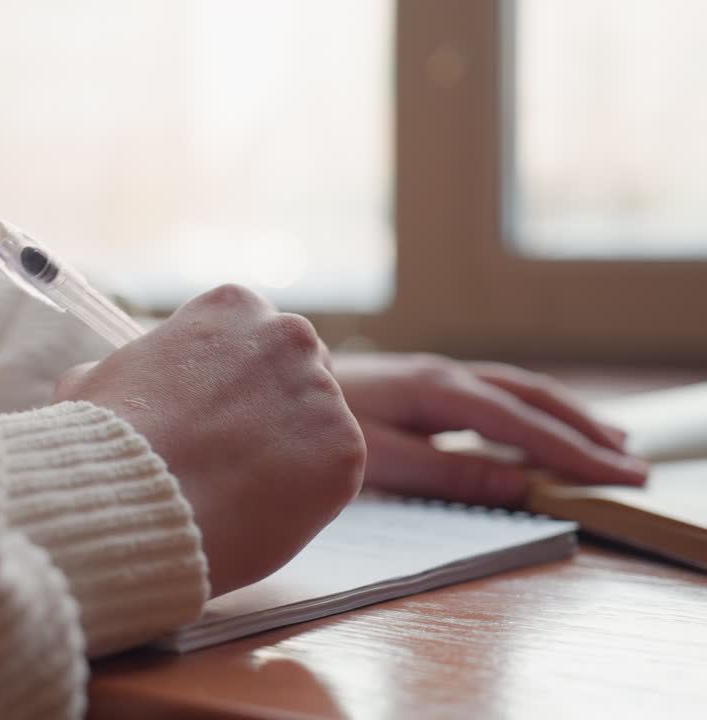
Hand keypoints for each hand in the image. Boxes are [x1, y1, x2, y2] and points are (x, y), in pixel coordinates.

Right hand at [53, 285, 364, 595]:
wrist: (133, 504)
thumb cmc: (104, 443)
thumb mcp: (95, 380)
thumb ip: (134, 370)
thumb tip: (130, 378)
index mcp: (232, 308)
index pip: (251, 339)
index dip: (229, 384)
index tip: (208, 416)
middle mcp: (288, 336)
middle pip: (297, 373)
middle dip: (270, 411)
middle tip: (229, 456)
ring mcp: (323, 392)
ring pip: (318, 426)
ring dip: (289, 454)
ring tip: (234, 491)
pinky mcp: (347, 450)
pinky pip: (332, 473)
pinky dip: (304, 496)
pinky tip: (255, 509)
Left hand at [332, 353, 647, 506]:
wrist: (271, 382)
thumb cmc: (317, 421)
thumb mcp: (379, 458)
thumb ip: (447, 471)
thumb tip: (520, 483)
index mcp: (437, 390)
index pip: (522, 422)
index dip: (573, 450)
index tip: (618, 475)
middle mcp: (444, 376)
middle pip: (532, 399)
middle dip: (584, 430)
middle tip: (633, 465)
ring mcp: (434, 377)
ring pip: (517, 392)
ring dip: (565, 416)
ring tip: (609, 442)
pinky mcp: (423, 386)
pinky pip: (494, 396)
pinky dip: (532, 412)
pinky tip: (542, 428)